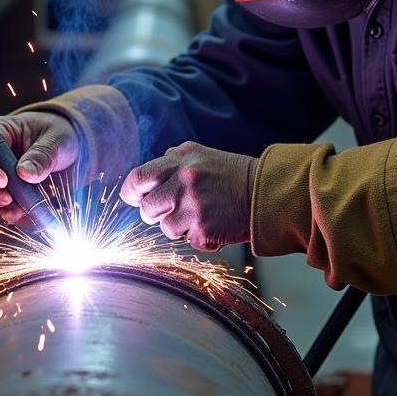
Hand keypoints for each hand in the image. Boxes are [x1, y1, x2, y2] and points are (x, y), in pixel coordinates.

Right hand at [0, 112, 79, 224]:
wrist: (74, 149)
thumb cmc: (60, 134)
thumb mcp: (57, 139)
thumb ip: (43, 155)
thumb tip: (25, 174)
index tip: (2, 180)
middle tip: (8, 199)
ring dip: (2, 210)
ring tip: (22, 209)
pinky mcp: (11, 197)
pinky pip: (7, 212)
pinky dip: (18, 217)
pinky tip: (33, 215)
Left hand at [120, 141, 256, 251]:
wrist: (265, 192)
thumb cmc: (230, 174)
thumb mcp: (199, 154)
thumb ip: (170, 161)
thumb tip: (143, 180)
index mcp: (180, 161)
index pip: (138, 178)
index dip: (132, 192)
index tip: (134, 197)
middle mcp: (184, 183)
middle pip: (146, 208)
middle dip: (155, 212)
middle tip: (173, 208)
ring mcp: (194, 208)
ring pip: (165, 228)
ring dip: (179, 225)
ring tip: (200, 213)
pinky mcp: (204, 231)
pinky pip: (187, 240)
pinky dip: (198, 236)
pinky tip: (213, 223)